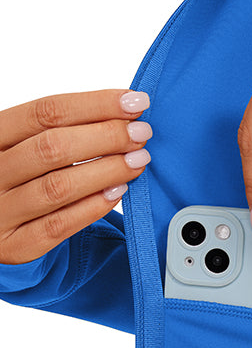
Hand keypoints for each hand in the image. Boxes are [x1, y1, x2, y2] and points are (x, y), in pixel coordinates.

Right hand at [0, 88, 152, 264]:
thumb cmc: (19, 176)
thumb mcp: (25, 145)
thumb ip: (63, 129)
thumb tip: (124, 113)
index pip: (45, 112)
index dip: (95, 104)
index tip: (135, 101)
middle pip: (53, 147)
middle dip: (107, 136)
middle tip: (142, 132)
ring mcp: (1, 211)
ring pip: (59, 187)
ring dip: (108, 170)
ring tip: (139, 159)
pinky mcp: (16, 245)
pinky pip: (59, 225)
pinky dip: (93, 206)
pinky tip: (119, 191)